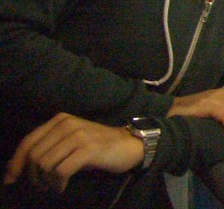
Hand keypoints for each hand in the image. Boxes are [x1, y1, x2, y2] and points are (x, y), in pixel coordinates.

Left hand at [3, 113, 142, 192]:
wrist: (129, 145)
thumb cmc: (97, 146)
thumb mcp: (70, 140)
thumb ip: (48, 147)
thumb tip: (16, 168)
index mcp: (60, 120)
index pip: (27, 142)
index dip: (16, 163)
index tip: (11, 180)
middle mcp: (67, 125)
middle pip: (34, 155)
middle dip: (32, 176)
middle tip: (41, 186)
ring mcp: (78, 136)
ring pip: (45, 164)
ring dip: (45, 182)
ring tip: (54, 186)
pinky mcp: (88, 149)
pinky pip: (60, 171)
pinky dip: (58, 184)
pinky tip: (63, 186)